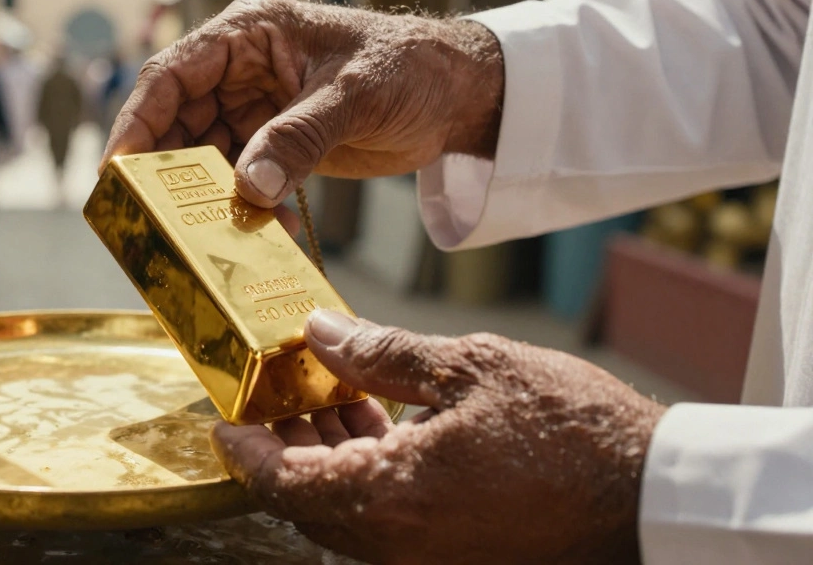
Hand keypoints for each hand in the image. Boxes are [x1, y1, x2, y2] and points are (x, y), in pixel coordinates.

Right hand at [102, 0, 504, 206]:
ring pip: (203, 156)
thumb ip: (299, 139)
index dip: (137, 121)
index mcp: (250, 32)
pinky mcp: (275, 143)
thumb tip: (248, 189)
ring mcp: (256, 107)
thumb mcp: (354, 97)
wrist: (460, 95)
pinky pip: (241, 180)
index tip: (116, 169)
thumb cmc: (410, 68)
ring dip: (203, 197)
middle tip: (148, 218)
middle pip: (176, 120)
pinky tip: (258, 235)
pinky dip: (244, 209)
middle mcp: (241, 68)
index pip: (173, 74)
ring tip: (201, 236)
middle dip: (163, 169)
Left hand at [211, 310, 666, 564]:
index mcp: (390, 497)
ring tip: (331, 392)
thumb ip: (382, 354)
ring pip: (347, 509)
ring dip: (328, 453)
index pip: (282, 482)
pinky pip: (386, 518)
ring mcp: (426, 556)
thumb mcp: (469, 367)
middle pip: (308, 500)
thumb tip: (319, 333)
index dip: (246, 449)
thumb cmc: (570, 430)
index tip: (225, 418)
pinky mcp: (454, 554)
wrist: (651, 494)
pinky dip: (367, 473)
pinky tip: (380, 422)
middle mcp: (398, 543)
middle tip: (278, 390)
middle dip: (285, 443)